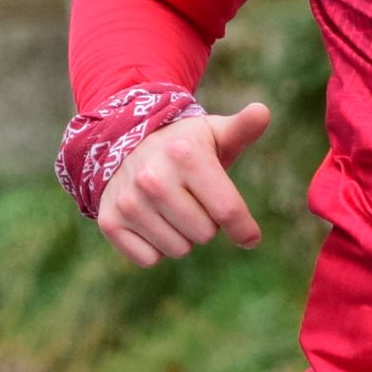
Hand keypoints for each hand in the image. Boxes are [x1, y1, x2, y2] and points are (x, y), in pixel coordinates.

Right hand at [95, 103, 270, 268]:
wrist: (122, 146)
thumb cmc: (183, 146)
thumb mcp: (212, 133)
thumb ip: (242, 128)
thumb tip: (262, 111)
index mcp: (186, 156)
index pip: (228, 211)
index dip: (245, 230)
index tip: (250, 237)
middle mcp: (153, 179)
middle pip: (205, 234)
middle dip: (206, 224)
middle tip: (193, 203)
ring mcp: (129, 202)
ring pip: (178, 249)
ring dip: (181, 237)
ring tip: (171, 211)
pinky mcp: (110, 222)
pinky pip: (149, 259)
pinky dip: (155, 248)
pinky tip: (151, 222)